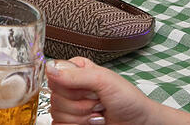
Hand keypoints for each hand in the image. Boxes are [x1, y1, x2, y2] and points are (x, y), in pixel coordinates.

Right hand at [47, 57, 166, 124]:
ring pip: (57, 113)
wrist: (139, 124)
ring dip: (82, 116)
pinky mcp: (70, 122)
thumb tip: (50, 69)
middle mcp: (71, 87)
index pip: (54, 75)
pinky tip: (93, 122)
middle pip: (55, 96)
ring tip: (98, 112)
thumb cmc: (129, 100)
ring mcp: (70, 106)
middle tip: (98, 102)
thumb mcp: (104, 80)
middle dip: (80, 103)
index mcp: (76, 71)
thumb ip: (76, 75)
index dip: (70, 86)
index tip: (89, 89)